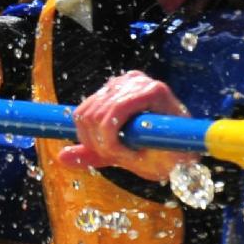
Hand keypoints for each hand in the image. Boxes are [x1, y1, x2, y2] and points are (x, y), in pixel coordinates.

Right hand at [58, 72, 197, 182]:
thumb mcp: (143, 162)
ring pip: (84, 114)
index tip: (117, 159)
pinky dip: (86, 133)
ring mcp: (121, 83)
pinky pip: (82, 112)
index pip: (113, 113)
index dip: (109, 142)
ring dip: (91, 140)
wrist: (182, 143)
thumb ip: (103, 157)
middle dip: (98, 144)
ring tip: (111, 153)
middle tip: (113, 159)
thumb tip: (61, 157)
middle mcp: (135, 81)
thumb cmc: (171, 154)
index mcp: (153, 92)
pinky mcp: (111, 89)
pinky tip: (104, 142)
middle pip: (95, 114)